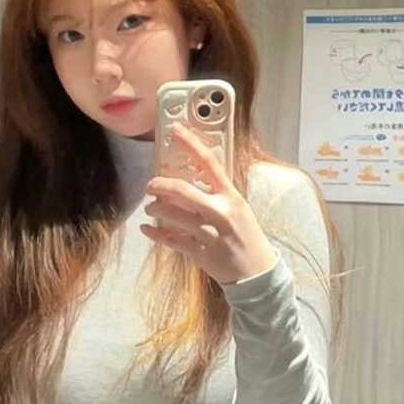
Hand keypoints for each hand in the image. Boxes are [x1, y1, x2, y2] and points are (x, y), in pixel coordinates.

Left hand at [139, 123, 277, 284]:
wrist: (257, 273)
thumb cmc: (247, 236)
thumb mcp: (239, 208)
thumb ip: (218, 193)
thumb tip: (192, 176)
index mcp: (231, 197)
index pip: (209, 163)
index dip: (190, 144)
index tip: (175, 130)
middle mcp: (220, 213)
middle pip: (181, 190)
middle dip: (159, 185)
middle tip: (150, 185)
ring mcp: (209, 234)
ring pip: (171, 215)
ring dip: (155, 209)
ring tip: (152, 208)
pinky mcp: (200, 253)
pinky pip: (170, 240)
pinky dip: (155, 234)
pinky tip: (146, 229)